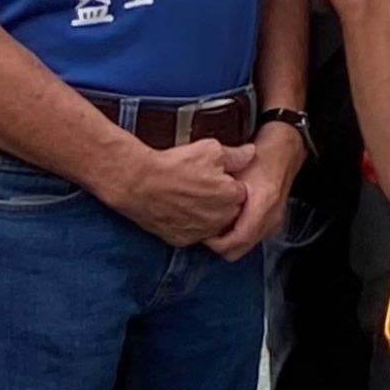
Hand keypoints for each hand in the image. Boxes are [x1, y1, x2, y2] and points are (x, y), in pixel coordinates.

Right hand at [118, 137, 250, 247]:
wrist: (138, 182)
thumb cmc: (174, 165)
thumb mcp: (210, 150)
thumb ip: (236, 155)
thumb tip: (251, 153)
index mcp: (231, 196)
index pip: (243, 193)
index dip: (232, 184)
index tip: (222, 178)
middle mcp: (219, 218)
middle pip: (231, 212)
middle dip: (223, 201)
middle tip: (207, 188)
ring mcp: (201, 232)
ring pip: (213, 225)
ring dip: (208, 215)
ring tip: (193, 198)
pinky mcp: (181, 240)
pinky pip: (194, 234)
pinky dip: (191, 225)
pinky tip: (181, 210)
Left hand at [212, 127, 301, 259]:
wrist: (283, 152)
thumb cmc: (259, 158)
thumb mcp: (236, 169)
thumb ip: (221, 190)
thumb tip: (199, 207)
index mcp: (263, 204)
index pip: (238, 238)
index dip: (216, 242)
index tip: (204, 234)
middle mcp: (271, 218)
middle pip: (239, 250)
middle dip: (220, 245)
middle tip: (207, 231)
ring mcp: (274, 223)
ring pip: (244, 248)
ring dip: (229, 242)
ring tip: (217, 225)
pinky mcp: (274, 224)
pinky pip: (252, 240)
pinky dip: (239, 237)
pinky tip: (230, 223)